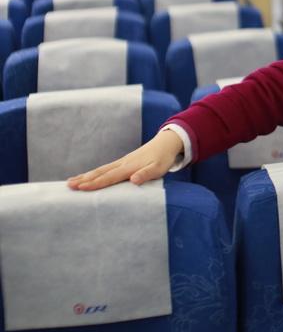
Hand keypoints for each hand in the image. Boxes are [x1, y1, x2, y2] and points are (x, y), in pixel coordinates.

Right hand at [66, 129, 183, 190]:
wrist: (166, 143)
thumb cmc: (163, 158)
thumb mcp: (159, 168)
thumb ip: (146, 174)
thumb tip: (133, 180)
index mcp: (129, 167)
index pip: (109, 177)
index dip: (95, 183)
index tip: (81, 188)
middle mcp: (122, 164)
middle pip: (100, 172)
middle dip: (84, 179)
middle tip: (68, 186)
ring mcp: (121, 162)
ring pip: (100, 170)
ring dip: (85, 176)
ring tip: (70, 181)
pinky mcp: (123, 162)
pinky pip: (105, 169)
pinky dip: (94, 173)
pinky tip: (87, 176)